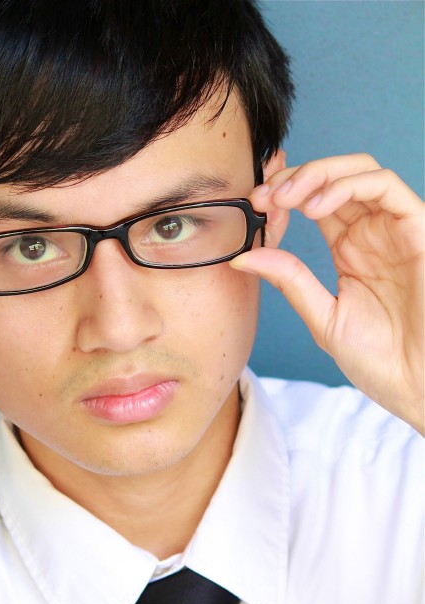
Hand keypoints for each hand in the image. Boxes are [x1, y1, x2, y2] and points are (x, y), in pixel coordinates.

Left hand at [230, 154, 423, 433]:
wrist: (417, 386)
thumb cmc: (379, 360)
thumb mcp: (323, 317)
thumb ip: (289, 281)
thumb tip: (242, 258)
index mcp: (350, 250)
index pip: (315, 201)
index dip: (283, 194)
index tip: (253, 205)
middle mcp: (372, 233)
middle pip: (333, 178)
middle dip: (293, 178)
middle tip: (264, 196)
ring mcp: (393, 229)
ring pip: (359, 171)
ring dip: (317, 174)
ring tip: (286, 197)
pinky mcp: (417, 229)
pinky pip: (385, 186)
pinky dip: (347, 185)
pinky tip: (316, 207)